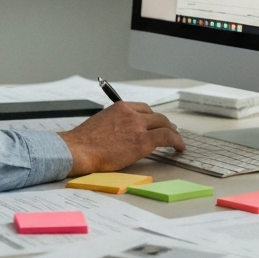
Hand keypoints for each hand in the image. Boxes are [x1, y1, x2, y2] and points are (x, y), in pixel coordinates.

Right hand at [57, 103, 184, 176]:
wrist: (79, 150)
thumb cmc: (84, 142)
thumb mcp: (100, 122)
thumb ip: (115, 123)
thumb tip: (123, 132)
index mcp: (120, 107)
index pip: (143, 108)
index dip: (152, 117)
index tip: (156, 123)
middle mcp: (131, 113)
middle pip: (156, 116)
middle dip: (165, 123)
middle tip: (170, 131)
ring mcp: (138, 126)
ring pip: (164, 124)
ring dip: (173, 132)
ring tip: (177, 140)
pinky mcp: (143, 141)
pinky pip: (167, 138)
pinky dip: (176, 141)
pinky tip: (179, 147)